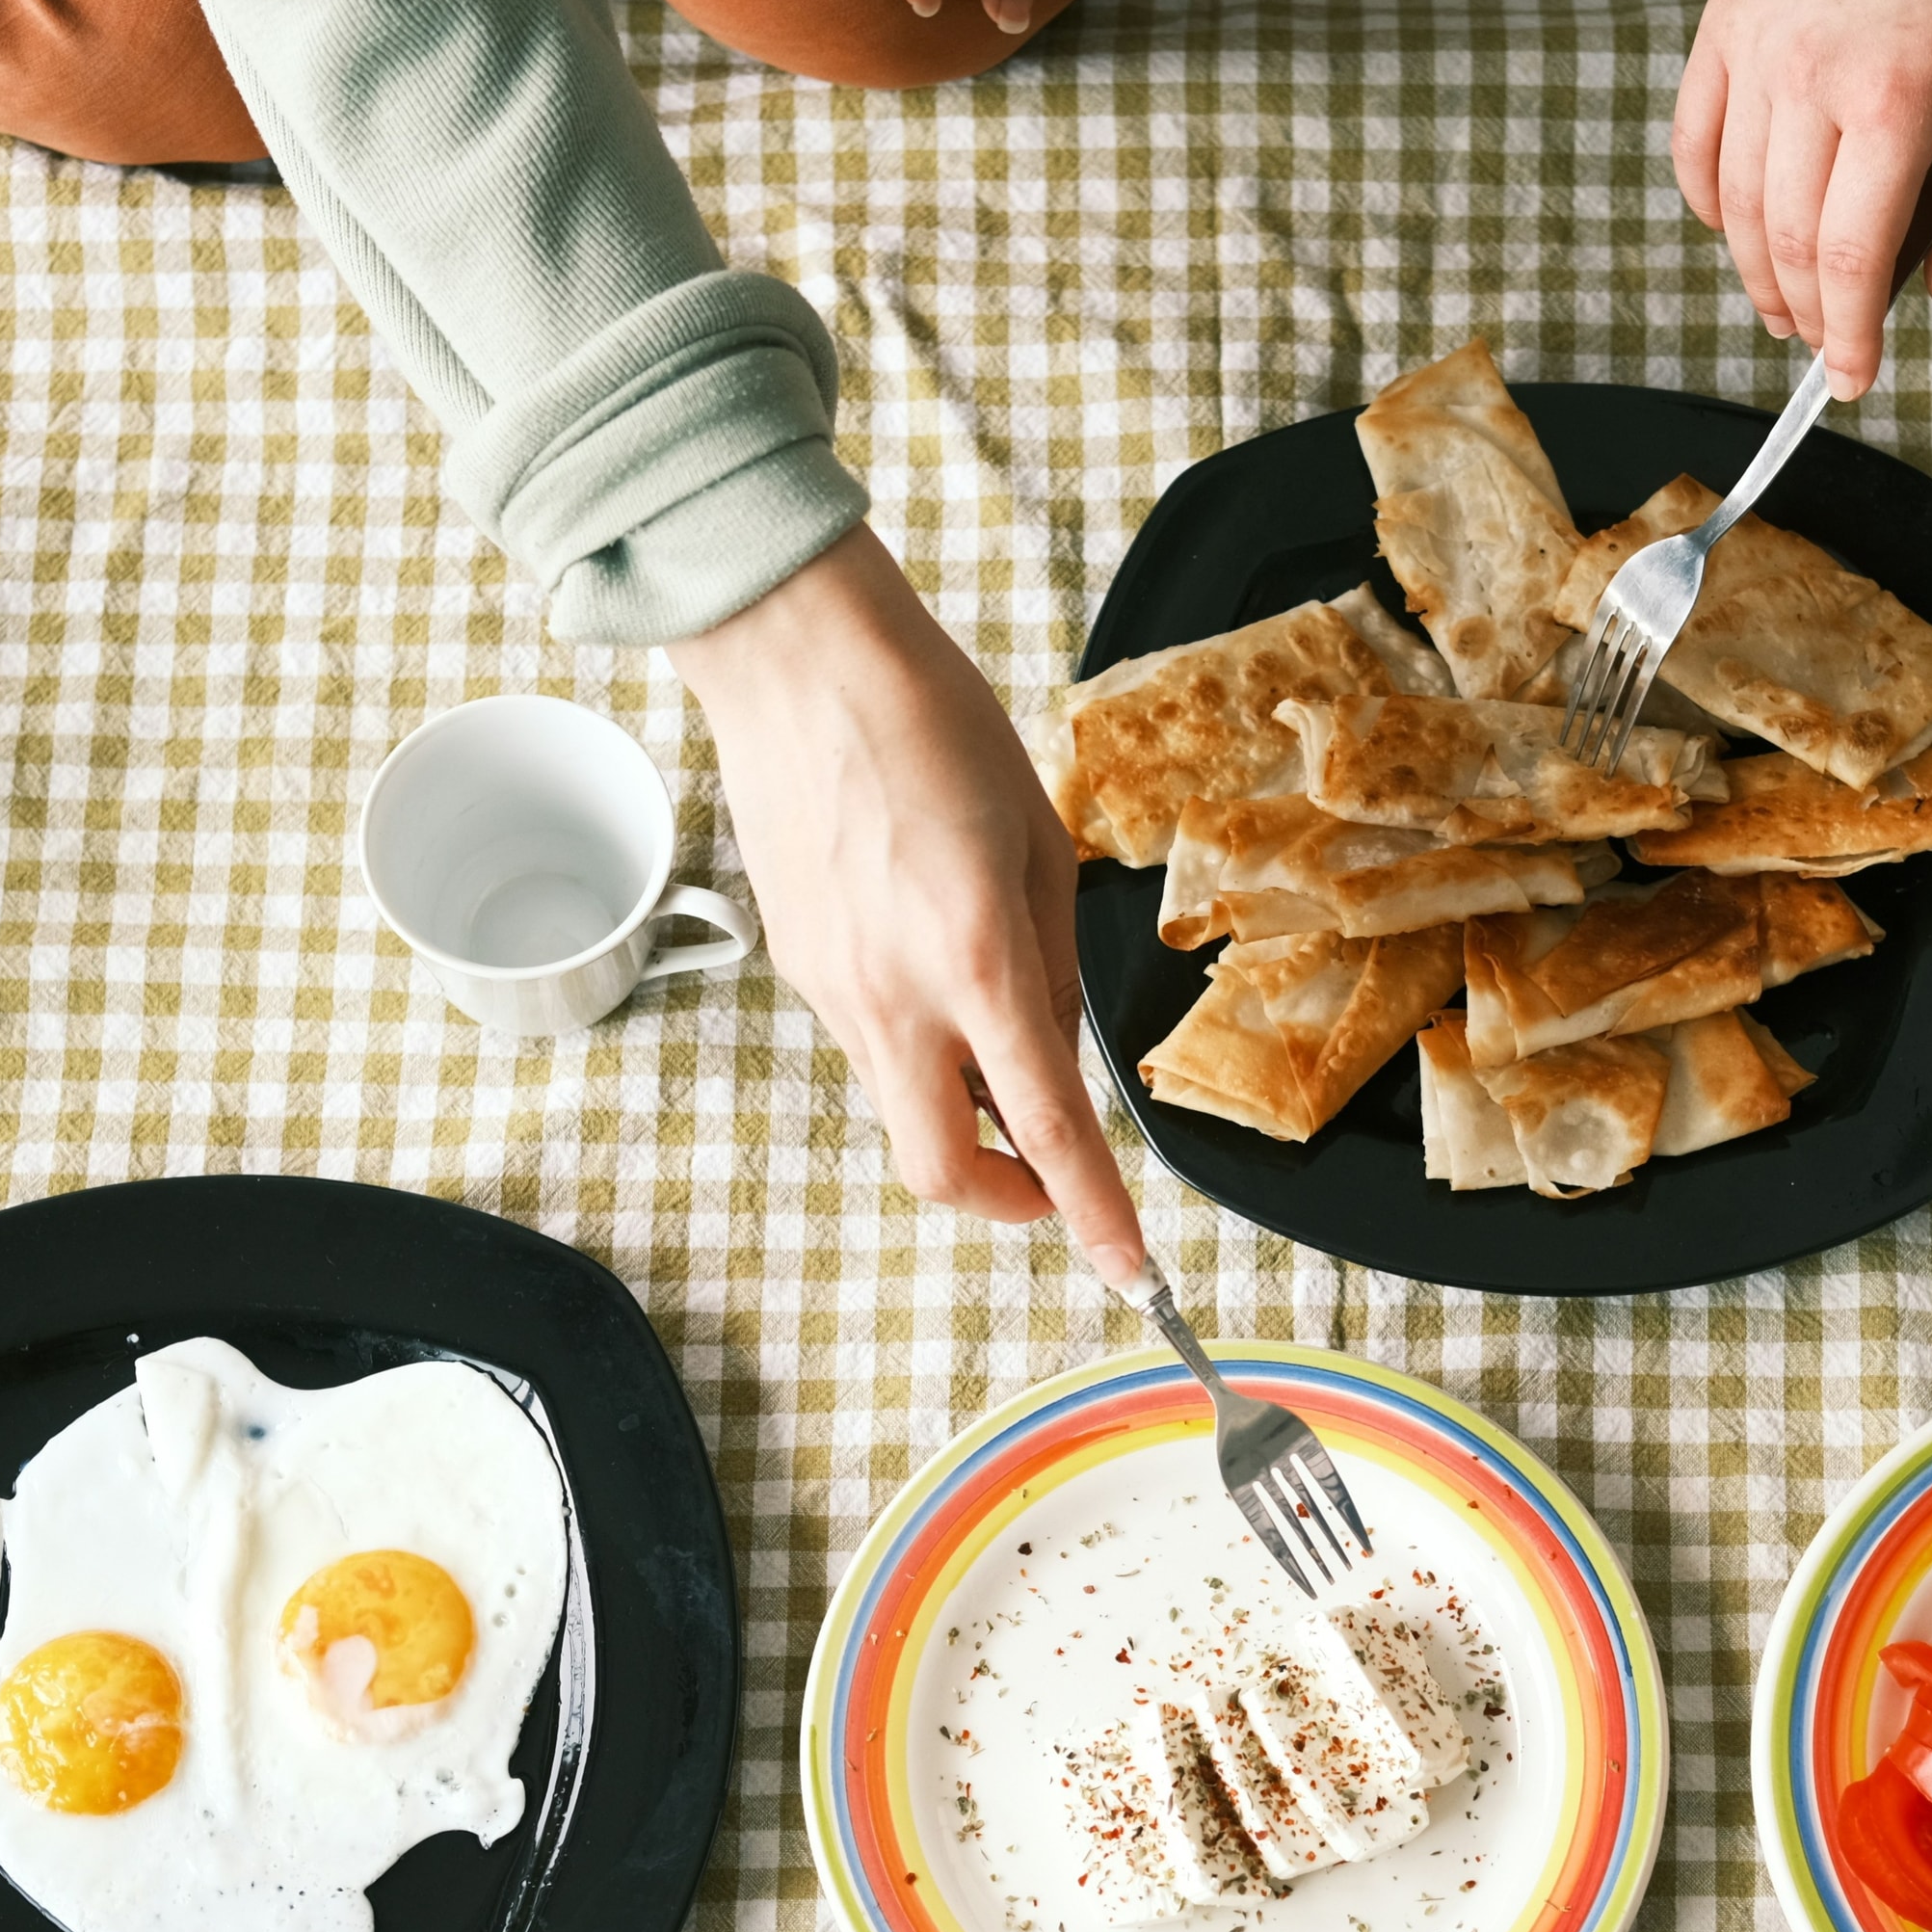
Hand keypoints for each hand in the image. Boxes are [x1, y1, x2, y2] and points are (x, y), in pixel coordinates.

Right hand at [669, 526, 1146, 1283]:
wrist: (798, 660)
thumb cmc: (932, 723)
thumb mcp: (1039, 844)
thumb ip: (1053, 967)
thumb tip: (1053, 1053)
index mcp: (973, 960)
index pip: (1047, 1127)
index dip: (1095, 1215)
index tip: (1133, 1272)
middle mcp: (892, 995)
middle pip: (943, 1171)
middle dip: (1008, 1202)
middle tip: (1054, 1181)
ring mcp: (831, 989)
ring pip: (903, 1110)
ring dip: (964, 1111)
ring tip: (1000, 1026)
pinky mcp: (798, 968)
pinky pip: (871, 1044)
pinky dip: (920, 1045)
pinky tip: (936, 961)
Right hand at [1675, 0, 1931, 398]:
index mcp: (1897, 97)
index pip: (1849, 254)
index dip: (1848, 336)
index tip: (1853, 379)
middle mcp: (1811, 77)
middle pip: (1783, 241)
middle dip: (1803, 315)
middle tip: (1823, 349)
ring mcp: (1756, 49)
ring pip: (1729, 202)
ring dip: (1753, 273)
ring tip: (1784, 307)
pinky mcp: (1724, 25)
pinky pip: (1693, 141)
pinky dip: (1707, 202)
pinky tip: (1735, 231)